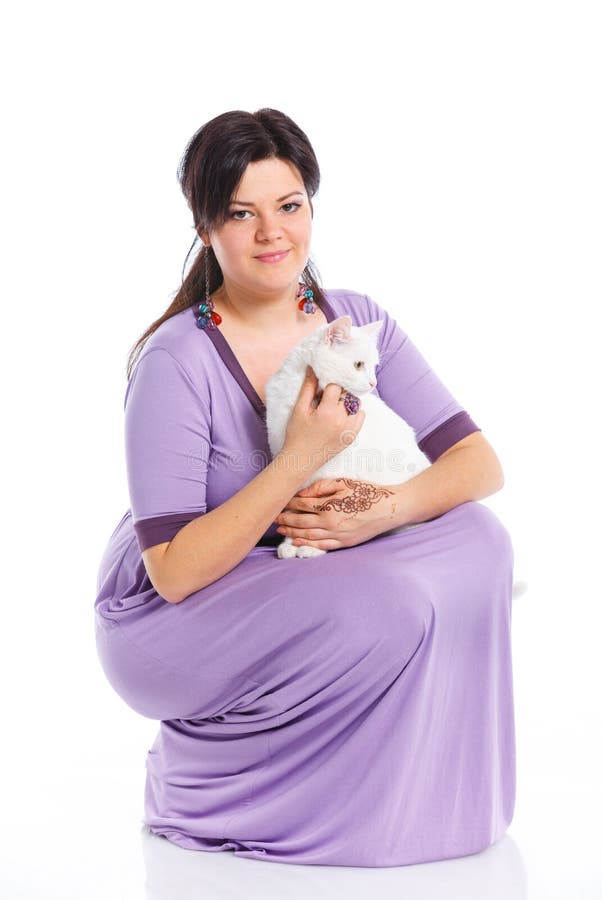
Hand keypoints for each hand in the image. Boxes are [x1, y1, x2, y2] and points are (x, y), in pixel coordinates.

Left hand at [274, 477, 397, 550]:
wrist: (389, 509)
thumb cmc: (366, 493)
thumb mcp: (344, 483)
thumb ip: (322, 488)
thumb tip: (303, 493)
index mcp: (329, 506)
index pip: (302, 505)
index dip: (288, 503)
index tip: (279, 501)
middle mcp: (330, 523)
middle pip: (300, 522)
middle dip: (285, 520)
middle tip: (272, 518)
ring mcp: (337, 535)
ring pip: (308, 536)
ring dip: (291, 533)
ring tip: (280, 530)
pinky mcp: (344, 543)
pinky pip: (321, 545)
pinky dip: (307, 544)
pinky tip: (297, 542)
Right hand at [281, 366, 365, 471]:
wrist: (301, 460)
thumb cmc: (297, 435)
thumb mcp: (299, 409)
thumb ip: (308, 388)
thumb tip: (313, 368)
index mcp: (328, 412)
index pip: (336, 386)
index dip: (329, 382)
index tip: (322, 385)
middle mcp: (342, 420)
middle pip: (347, 393)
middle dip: (338, 390)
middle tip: (327, 394)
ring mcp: (349, 429)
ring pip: (356, 403)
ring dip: (347, 399)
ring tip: (334, 404)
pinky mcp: (352, 436)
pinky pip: (360, 416)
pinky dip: (354, 411)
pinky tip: (341, 413)